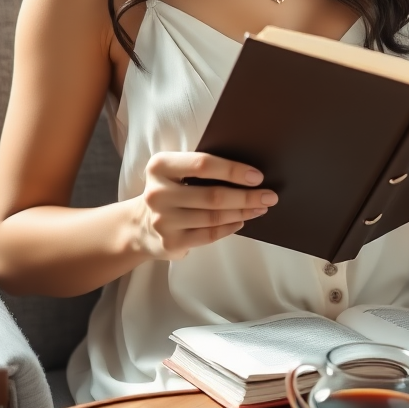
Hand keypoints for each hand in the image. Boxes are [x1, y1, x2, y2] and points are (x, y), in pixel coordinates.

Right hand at [134, 152, 275, 259]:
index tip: (257, 176)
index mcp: (160, 166)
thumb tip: (247, 172)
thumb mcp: (174, 171)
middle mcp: (158, 193)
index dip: (232, 170)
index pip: (202, 165)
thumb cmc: (169, 191)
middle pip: (212, 195)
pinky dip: (230, 227)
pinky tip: (242, 220)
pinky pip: (209, 235)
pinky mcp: (171, 242)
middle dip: (246, 196)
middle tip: (270, 196)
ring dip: (243, 212)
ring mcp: (163, 220)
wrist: (139, 226)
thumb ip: (200, 167)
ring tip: (261, 208)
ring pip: (214, 217)